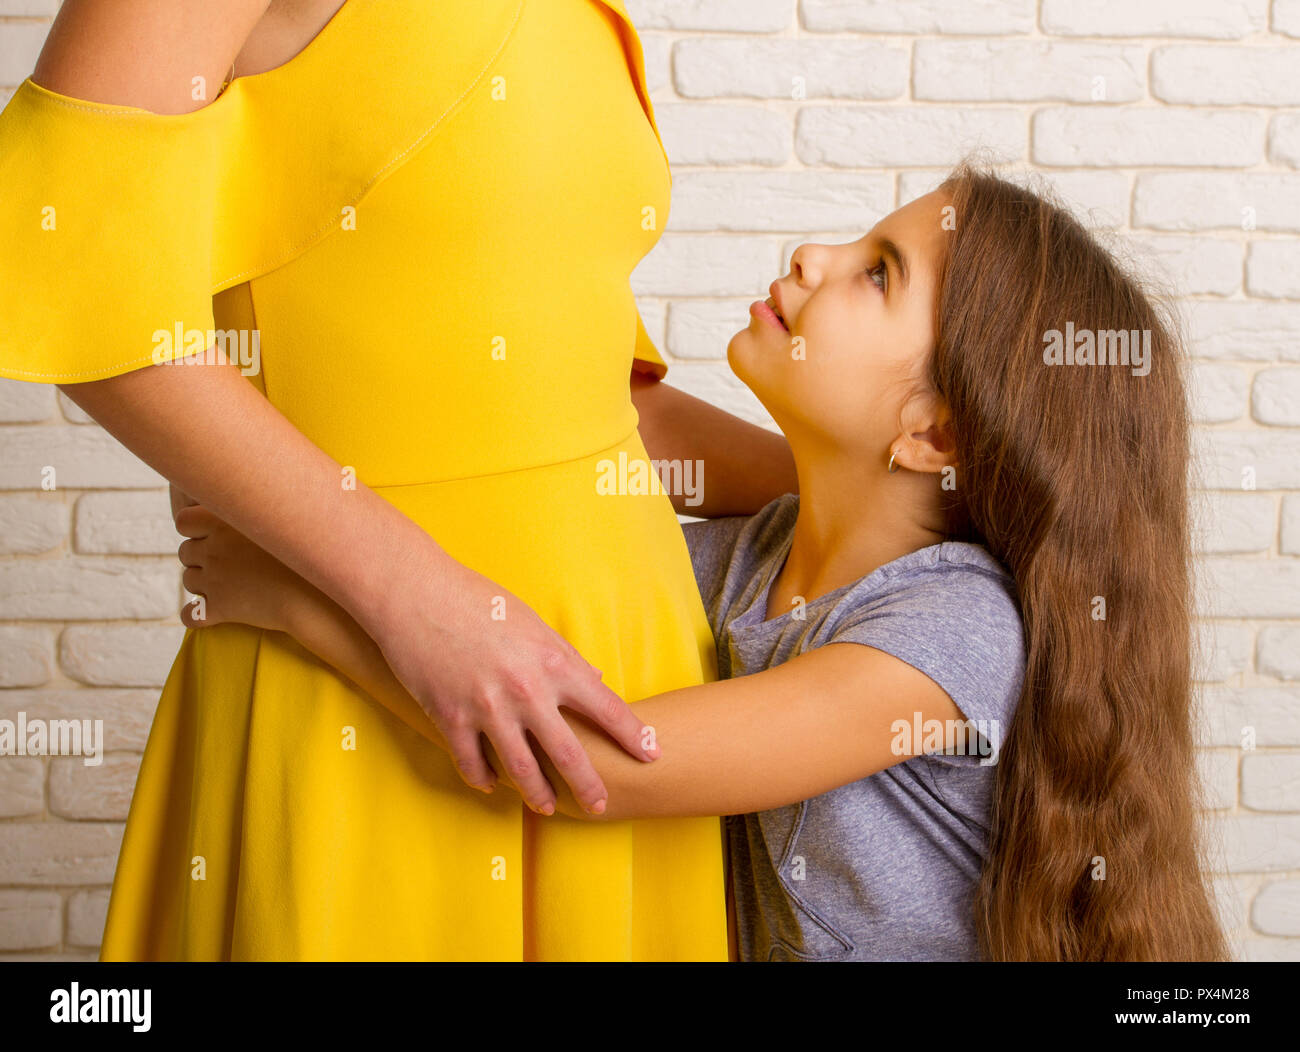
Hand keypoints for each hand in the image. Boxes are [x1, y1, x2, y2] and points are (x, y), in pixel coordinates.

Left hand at [175, 504, 301, 632]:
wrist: (318, 593)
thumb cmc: (306, 552)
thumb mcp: (281, 519)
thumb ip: (258, 508)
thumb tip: (254, 492)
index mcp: (224, 522)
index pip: (184, 521)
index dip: (195, 529)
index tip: (213, 535)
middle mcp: (214, 549)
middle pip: (186, 552)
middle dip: (200, 558)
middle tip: (229, 564)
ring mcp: (214, 580)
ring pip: (188, 581)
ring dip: (202, 584)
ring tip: (231, 586)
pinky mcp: (219, 608)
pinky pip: (189, 616)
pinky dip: (194, 616)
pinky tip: (208, 615)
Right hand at [366, 549, 659, 815]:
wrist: (416, 593)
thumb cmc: (477, 600)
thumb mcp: (532, 622)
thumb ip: (564, 655)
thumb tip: (595, 677)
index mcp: (553, 661)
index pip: (607, 708)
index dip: (634, 736)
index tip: (653, 755)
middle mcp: (526, 691)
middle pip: (569, 754)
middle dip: (589, 785)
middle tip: (601, 805)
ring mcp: (487, 708)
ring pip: (522, 770)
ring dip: (538, 793)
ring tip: (547, 805)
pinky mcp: (450, 718)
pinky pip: (473, 764)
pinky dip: (484, 779)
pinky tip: (492, 784)